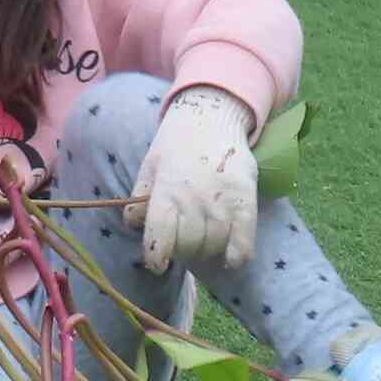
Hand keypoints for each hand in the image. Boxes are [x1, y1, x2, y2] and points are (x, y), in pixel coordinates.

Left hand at [130, 84, 258, 273]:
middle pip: (188, 246)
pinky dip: (236, 256)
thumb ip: (139, 198)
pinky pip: (243, 242)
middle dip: (182, 250)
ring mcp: (222, 200)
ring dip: (206, 250)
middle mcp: (193, 197)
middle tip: (183, 241)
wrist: (212, 116)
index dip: (156, 257)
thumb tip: (134, 225)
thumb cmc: (175, 145)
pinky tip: (229, 257)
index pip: (159, 236)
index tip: (158, 265)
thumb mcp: (149, 166)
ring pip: (213, 246)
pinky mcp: (245, 200)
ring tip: (203, 238)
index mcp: (166, 190)